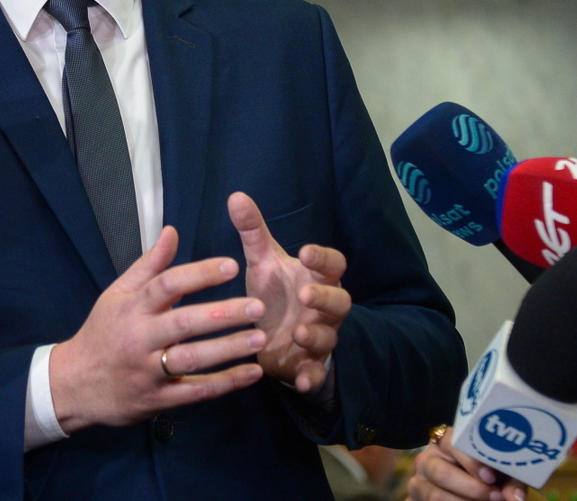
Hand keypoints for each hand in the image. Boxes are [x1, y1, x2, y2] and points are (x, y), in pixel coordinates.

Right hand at [49, 226, 266, 432]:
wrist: (73, 385)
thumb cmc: (102, 333)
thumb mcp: (117, 294)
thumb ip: (149, 265)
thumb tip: (172, 231)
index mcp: (132, 308)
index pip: (167, 285)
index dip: (199, 274)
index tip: (232, 265)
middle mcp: (140, 338)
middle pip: (184, 323)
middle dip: (222, 314)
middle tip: (257, 306)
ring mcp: (148, 371)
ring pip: (192, 359)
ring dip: (228, 350)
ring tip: (261, 339)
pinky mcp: (157, 400)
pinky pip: (195, 391)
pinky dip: (225, 383)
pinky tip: (252, 373)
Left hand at [230, 192, 349, 392]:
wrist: (275, 337)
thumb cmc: (274, 293)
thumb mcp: (263, 263)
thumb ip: (253, 233)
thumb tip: (236, 195)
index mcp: (316, 279)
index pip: (332, 265)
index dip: (322, 259)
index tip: (305, 252)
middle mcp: (324, 309)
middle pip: (340, 301)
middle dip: (325, 298)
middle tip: (305, 294)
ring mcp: (319, 337)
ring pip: (329, 336)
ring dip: (316, 334)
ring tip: (297, 331)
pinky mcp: (308, 365)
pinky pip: (317, 374)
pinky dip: (312, 378)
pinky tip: (302, 382)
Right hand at [407, 427, 527, 500]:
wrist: (462, 489)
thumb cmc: (484, 476)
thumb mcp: (499, 474)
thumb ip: (510, 482)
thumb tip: (517, 499)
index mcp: (445, 443)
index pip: (451, 443)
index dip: (471, 461)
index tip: (491, 477)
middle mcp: (427, 460)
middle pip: (441, 472)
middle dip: (471, 488)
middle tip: (496, 498)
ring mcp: (419, 483)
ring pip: (435, 496)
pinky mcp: (416, 500)